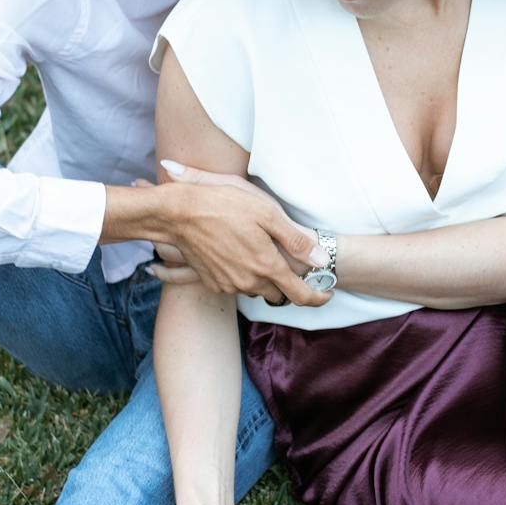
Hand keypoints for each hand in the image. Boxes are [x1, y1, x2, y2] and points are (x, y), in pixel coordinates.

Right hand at [152, 161, 327, 305]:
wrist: (178, 213)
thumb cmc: (225, 205)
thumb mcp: (268, 214)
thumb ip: (297, 241)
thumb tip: (322, 261)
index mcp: (267, 266)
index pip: (301, 296)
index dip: (318, 298)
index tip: (327, 293)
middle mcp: (249, 282)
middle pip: (279, 295)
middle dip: (288, 285)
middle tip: (293, 267)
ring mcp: (228, 284)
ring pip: (256, 289)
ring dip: (264, 279)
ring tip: (262, 254)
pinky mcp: (212, 282)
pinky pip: (236, 284)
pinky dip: (243, 275)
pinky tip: (239, 254)